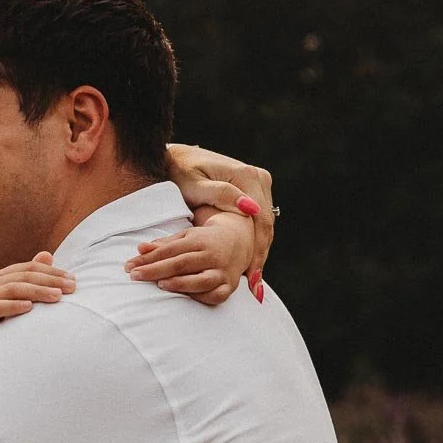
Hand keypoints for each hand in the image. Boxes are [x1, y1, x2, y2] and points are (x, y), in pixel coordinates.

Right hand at [0, 252, 74, 350]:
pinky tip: (29, 308)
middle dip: (49, 281)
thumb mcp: (22, 297)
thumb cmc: (6, 320)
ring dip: (36, 291)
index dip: (52, 272)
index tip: (73, 281)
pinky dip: (13, 306)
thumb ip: (34, 278)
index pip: (30, 268)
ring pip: (12, 289)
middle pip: (23, 276)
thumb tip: (48, 255)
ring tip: (56, 296)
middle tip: (70, 288)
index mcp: (3, 276)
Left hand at [125, 217, 251, 305]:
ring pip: (201, 280)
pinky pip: (215, 295)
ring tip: (160, 286)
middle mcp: (212, 255)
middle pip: (181, 264)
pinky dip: (200, 297)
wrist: (240, 241)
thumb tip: (139, 248)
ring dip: (179, 284)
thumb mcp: (185, 237)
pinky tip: (184, 297)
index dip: (148, 259)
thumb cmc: (205, 240)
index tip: (129, 267)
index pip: (170, 250)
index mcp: (200, 240)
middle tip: (135, 276)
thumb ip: (163, 244)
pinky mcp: (230, 286)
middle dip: (156, 271)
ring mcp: (222, 272)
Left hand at [166, 144, 274, 287]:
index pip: (260, 218)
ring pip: (264, 224)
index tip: (251, 272)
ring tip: (253, 280)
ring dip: (258, 251)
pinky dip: (253, 242)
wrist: (177, 158)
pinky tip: (249, 263)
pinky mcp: (252, 191)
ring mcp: (257, 184)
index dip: (257, 248)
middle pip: (265, 223)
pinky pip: (257, 221)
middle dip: (259, 254)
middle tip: (254, 285)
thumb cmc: (180, 172)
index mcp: (247, 175)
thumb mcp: (195, 184)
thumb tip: (250, 209)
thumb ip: (220, 195)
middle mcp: (258, 178)